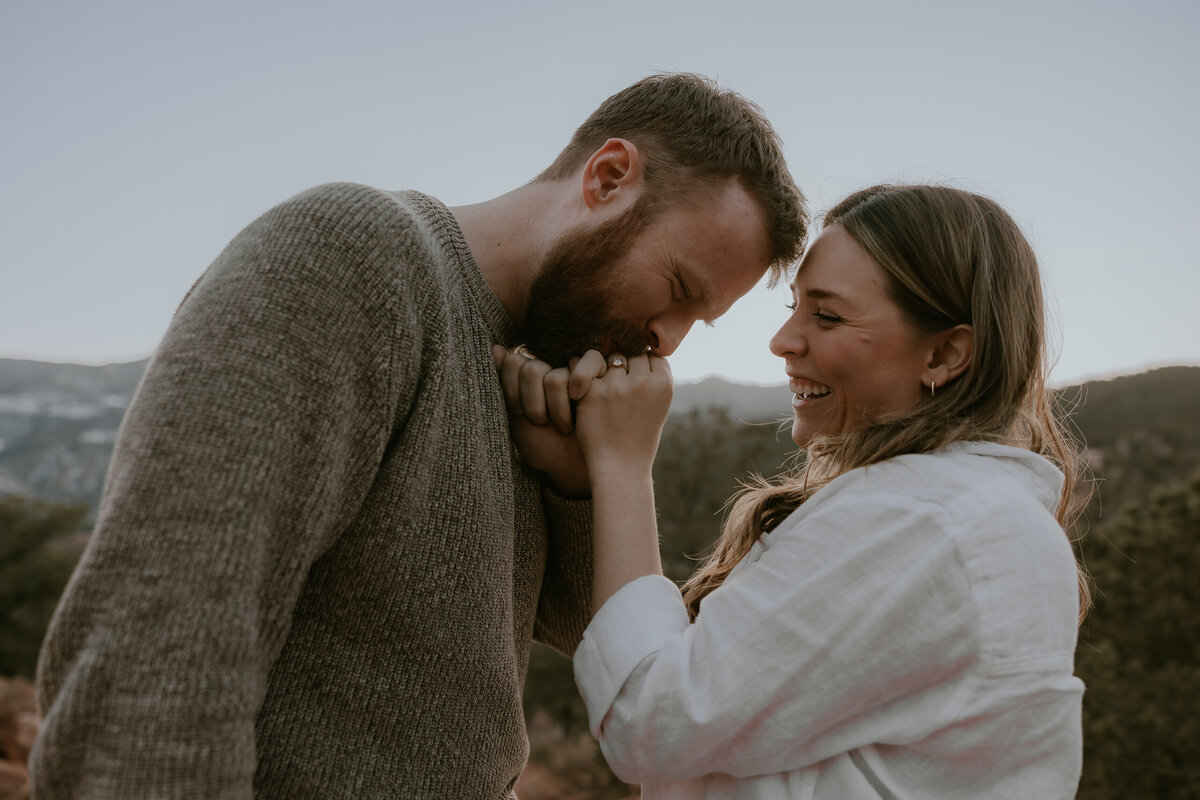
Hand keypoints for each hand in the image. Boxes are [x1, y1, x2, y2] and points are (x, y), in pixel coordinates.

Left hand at [493, 346, 595, 496]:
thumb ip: (505, 384)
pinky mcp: (598, 375)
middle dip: (533, 403)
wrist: (574, 465)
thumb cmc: (544, 448)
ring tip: (563, 425)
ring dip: (557, 408)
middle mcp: (550, 370)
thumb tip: (496, 348)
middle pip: (531, 370)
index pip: (512, 363)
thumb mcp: (516, 420)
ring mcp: (574, 372)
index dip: (513, 390)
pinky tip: (580, 401)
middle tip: (541, 421)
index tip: (519, 414)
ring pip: (554, 378)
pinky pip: (588, 362)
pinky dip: (581, 383)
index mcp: (528, 378)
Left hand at [575, 352, 672, 481]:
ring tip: (601, 388)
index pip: (651, 354)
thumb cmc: (639, 439)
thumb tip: (639, 349)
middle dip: (622, 367)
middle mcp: (642, 382)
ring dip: (603, 369)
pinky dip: (581, 374)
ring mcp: (616, 386)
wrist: (620, 468)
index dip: (641, 366)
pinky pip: (582, 366)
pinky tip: (581, 386)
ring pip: (607, 358)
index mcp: (663, 384)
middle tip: (617, 388)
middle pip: (629, 353)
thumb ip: (652, 378)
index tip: (636, 381)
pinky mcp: (592, 392)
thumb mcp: (658, 406)